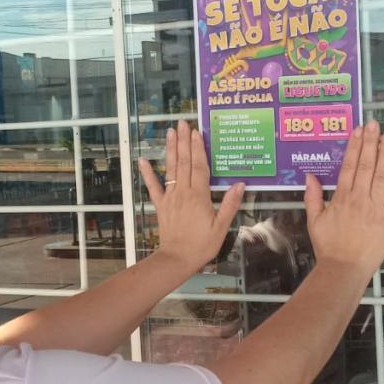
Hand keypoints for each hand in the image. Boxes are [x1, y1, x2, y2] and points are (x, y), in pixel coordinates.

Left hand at [139, 120, 245, 276]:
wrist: (177, 259)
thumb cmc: (202, 245)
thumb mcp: (221, 227)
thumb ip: (230, 204)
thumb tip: (240, 184)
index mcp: (199, 196)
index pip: (199, 166)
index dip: (198, 148)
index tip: (196, 131)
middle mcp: (183, 192)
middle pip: (184, 162)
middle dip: (183, 141)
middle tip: (182, 123)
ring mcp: (170, 198)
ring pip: (170, 170)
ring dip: (170, 149)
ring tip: (170, 132)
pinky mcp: (160, 206)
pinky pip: (153, 187)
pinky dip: (148, 173)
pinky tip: (143, 160)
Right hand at [303, 121, 383, 278]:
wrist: (343, 269)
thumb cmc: (329, 247)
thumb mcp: (314, 221)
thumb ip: (313, 197)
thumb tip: (310, 176)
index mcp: (342, 197)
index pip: (349, 165)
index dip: (355, 146)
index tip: (359, 130)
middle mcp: (360, 198)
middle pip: (366, 165)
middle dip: (371, 142)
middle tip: (375, 124)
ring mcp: (377, 208)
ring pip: (383, 176)